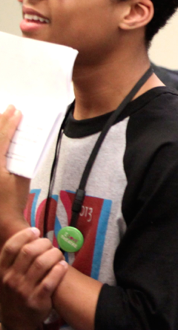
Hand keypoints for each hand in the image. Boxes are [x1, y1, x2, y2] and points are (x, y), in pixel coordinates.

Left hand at [0, 106, 31, 242]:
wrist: (0, 221)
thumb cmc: (12, 202)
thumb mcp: (22, 180)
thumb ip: (21, 161)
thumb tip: (24, 145)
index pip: (2, 138)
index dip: (11, 123)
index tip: (18, 112)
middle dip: (1, 121)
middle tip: (9, 109)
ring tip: (2, 118)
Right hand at [0, 227, 67, 329]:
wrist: (17, 322)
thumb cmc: (16, 292)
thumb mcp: (7, 276)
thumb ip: (15, 259)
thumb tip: (31, 234)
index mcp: (1, 271)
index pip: (11, 247)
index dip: (24, 235)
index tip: (36, 231)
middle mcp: (10, 280)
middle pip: (29, 252)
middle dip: (44, 243)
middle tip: (50, 245)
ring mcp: (23, 291)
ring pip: (42, 263)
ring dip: (54, 254)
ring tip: (58, 255)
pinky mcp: (37, 300)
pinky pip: (50, 281)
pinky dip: (59, 270)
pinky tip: (63, 266)